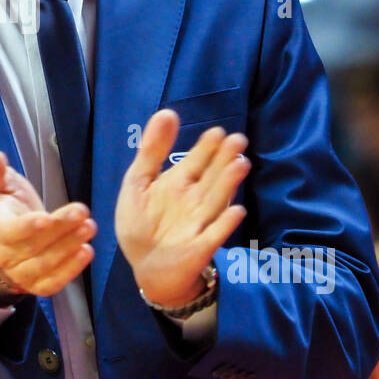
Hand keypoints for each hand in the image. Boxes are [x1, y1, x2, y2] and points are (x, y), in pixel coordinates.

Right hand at [0, 151, 95, 297]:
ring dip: (69, 247)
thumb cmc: (6, 209)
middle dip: (60, 229)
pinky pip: (53, 282)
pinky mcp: (36, 285)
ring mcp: (20, 273)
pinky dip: (71, 270)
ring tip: (89, 227)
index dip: (28, 227)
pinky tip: (87, 252)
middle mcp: (5, 254)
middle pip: (34, 245)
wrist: (2, 244)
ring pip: (45, 264)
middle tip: (83, 213)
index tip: (47, 217)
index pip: (10, 231)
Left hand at [115, 110, 250, 307]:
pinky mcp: (200, 247)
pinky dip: (225, 224)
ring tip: (240, 164)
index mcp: (180, 182)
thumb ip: (152, 150)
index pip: (197, 160)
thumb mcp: (138, 182)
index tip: (217, 132)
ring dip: (228, 184)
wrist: (144, 266)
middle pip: (212, 176)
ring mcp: (200, 223)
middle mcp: (195, 199)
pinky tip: (236, 210)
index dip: (206, 146)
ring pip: (216, 200)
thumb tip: (168, 112)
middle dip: (224, 159)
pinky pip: (215, 235)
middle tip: (237, 140)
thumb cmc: (142, 222)